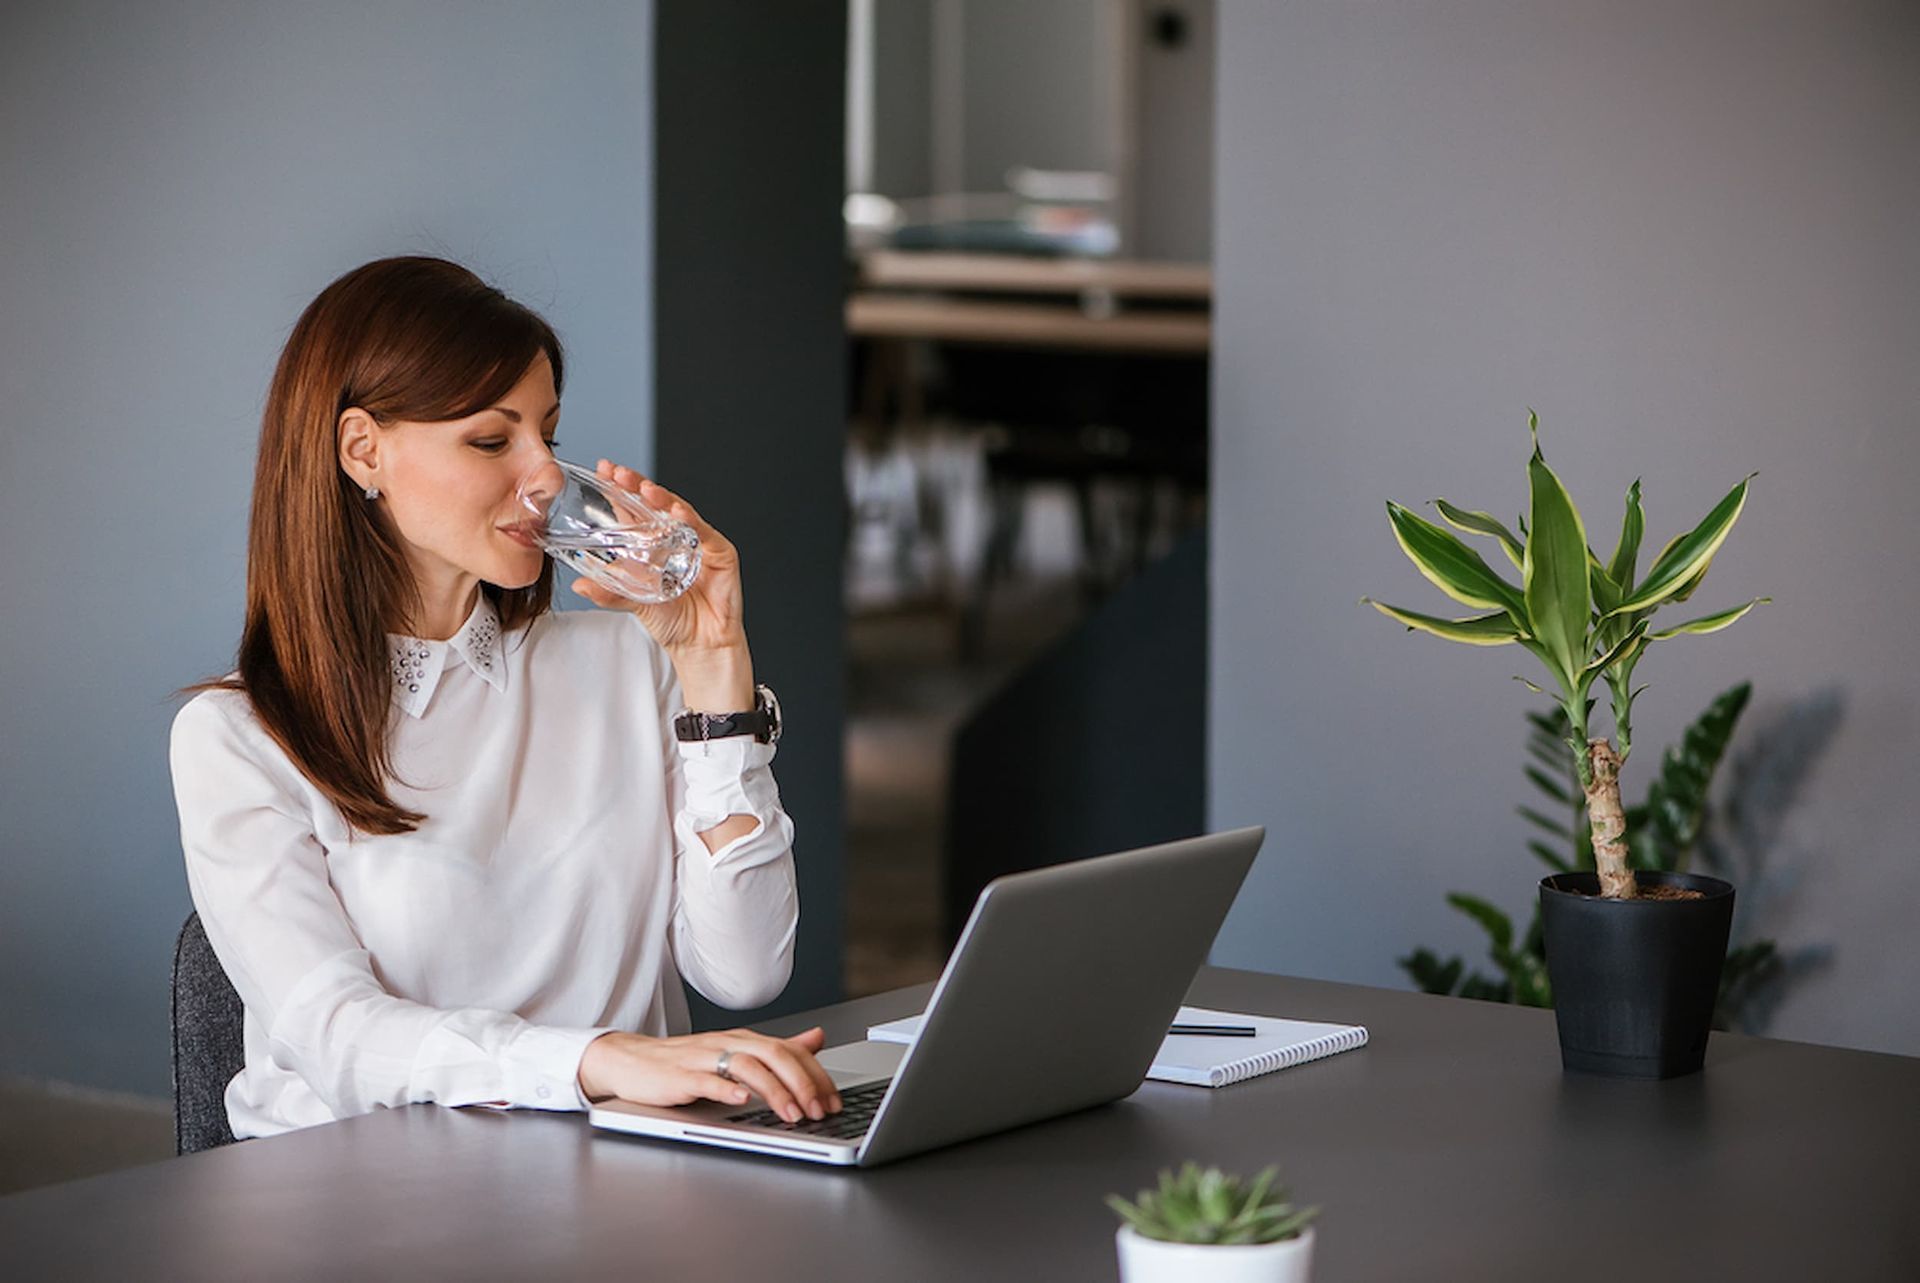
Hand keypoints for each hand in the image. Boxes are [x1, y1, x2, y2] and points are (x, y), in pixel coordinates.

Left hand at [569, 460, 754, 710]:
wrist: (699, 646)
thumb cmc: (672, 620)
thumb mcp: (633, 603)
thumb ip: (609, 592)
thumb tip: (579, 583)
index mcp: (653, 545)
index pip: (634, 510)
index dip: (620, 490)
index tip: (604, 471)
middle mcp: (676, 538)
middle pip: (655, 504)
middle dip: (637, 485)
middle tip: (618, 473)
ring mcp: (699, 543)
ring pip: (680, 513)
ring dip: (662, 499)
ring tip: (645, 489)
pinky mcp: (720, 554)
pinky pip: (705, 534)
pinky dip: (692, 522)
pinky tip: (678, 514)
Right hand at [577, 1026, 842, 1123]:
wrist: (631, 1060)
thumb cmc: (685, 1061)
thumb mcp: (737, 1052)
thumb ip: (778, 1048)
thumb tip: (817, 1038)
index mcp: (745, 1040)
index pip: (790, 1051)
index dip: (816, 1075)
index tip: (834, 1101)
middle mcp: (728, 1043)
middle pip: (774, 1054)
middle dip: (802, 1083)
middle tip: (819, 1111)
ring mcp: (704, 1058)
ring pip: (746, 1066)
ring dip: (773, 1091)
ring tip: (791, 1114)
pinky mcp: (680, 1076)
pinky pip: (706, 1079)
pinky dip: (726, 1089)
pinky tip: (741, 1100)